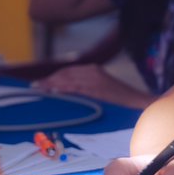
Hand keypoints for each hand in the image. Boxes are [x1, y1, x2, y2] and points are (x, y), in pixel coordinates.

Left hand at [33, 64, 152, 108]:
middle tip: (35, 86)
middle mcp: (93, 71)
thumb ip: (85, 89)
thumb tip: (66, 94)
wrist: (138, 104)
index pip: (67, 72)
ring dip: (52, 83)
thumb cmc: (120, 101)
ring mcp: (95, 79)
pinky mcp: (97, 88)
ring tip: (40, 89)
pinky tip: (53, 91)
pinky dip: (63, 88)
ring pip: (68, 78)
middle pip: (65, 73)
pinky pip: (76, 87)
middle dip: (49, 80)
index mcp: (93, 70)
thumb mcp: (100, 91)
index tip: (39, 83)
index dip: (52, 77)